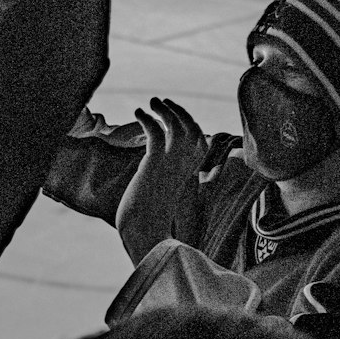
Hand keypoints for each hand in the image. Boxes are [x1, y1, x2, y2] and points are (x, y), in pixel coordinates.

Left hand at [115, 98, 207, 262]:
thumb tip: (157, 184)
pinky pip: (157, 132)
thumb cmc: (149, 225)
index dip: (191, 126)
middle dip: (179, 112)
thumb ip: (164, 190)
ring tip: (151, 101)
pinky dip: (148, 118)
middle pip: (192, 130)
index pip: (200, 143)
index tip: (175, 117)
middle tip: (163, 102)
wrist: (144, 236)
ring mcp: (171, 165)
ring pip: (177, 126)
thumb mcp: (161, 203)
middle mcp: (184, 168)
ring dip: (165, 110)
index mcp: (187, 176)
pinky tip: (138, 113)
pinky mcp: (155, 163)